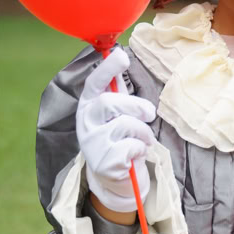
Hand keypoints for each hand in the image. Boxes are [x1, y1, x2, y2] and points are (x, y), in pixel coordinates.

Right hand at [76, 47, 156, 211]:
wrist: (119, 178)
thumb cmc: (120, 138)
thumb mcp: (118, 111)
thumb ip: (117, 88)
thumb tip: (118, 54)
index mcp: (88, 106)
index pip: (93, 84)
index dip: (106, 69)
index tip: (121, 56)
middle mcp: (84, 123)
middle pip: (110, 102)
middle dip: (136, 106)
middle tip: (149, 114)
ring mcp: (91, 143)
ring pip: (124, 124)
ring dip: (143, 131)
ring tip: (144, 139)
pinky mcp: (104, 162)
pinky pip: (132, 146)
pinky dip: (141, 149)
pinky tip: (135, 155)